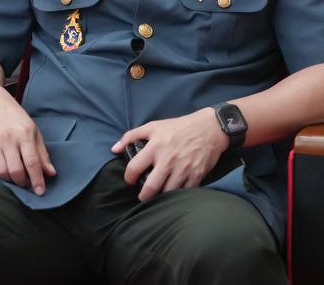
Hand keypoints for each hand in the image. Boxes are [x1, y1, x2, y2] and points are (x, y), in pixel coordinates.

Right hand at [0, 90, 55, 194]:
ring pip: (1, 172)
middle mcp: (7, 139)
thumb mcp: (34, 131)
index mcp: (23, 134)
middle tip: (26, 182)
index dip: (37, 179)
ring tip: (15, 177)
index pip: (32, 162)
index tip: (40, 192)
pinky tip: (2, 172)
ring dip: (9, 180)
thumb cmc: (16, 118)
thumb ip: (42, 154)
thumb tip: (51, 174)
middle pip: (15, 170)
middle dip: (23, 182)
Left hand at [112, 108, 228, 201]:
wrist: (209, 129)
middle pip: (151, 186)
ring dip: (161, 198)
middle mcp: (168, 161)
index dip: (129, 177)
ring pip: (168, 192)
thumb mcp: (153, 126)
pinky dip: (178, 196)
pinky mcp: (196, 176)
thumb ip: (130, 136)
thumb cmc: (178, 127)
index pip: (134, 168)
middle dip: (144, 196)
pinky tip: (174, 195)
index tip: (130, 180)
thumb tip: (114, 149)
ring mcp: (183, 170)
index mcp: (155, 148)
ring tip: (157, 198)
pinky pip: (185, 192)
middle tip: (142, 197)